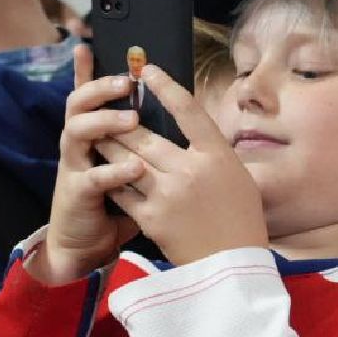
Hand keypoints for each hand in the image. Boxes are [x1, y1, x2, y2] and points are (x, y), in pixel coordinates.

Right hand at [28, 45, 144, 284]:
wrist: (85, 244)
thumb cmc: (113, 200)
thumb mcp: (131, 165)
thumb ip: (145, 142)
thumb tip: (178, 119)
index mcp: (93, 133)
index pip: (88, 94)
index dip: (85, 70)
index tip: (88, 43)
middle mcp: (78, 144)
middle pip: (78, 103)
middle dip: (99, 88)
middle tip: (125, 81)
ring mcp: (74, 167)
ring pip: (77, 131)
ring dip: (105, 121)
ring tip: (132, 119)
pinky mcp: (76, 194)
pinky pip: (93, 178)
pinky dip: (115, 172)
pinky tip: (136, 168)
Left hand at [93, 64, 267, 264]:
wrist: (232, 266)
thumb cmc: (240, 219)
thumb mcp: (237, 176)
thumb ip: (212, 151)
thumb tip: (191, 126)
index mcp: (217, 156)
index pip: (187, 110)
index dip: (164, 86)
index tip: (146, 70)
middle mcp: (190, 170)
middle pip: (144, 134)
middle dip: (120, 117)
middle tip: (106, 103)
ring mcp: (167, 195)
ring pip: (125, 159)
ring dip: (108, 143)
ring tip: (97, 131)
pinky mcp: (150, 218)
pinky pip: (121, 190)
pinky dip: (110, 177)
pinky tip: (102, 168)